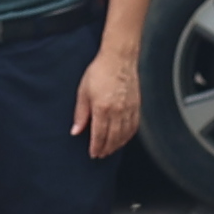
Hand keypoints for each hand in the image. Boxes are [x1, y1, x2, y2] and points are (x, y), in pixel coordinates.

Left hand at [72, 41, 143, 158]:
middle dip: (106, 149)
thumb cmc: (100, 71)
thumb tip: (76, 130)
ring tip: (111, 149)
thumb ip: (80, 114)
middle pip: (113, 138)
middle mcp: (117, 111)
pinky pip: (134, 126)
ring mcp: (129, 109)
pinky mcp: (136, 105)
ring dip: (117, 145)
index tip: (93, 154)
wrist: (119, 58)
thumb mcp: (83, 92)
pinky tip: (123, 138)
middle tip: (100, 155)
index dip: (96, 147)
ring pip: (125, 135)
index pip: (99, 135)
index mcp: (102, 108)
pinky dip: (128, 135)